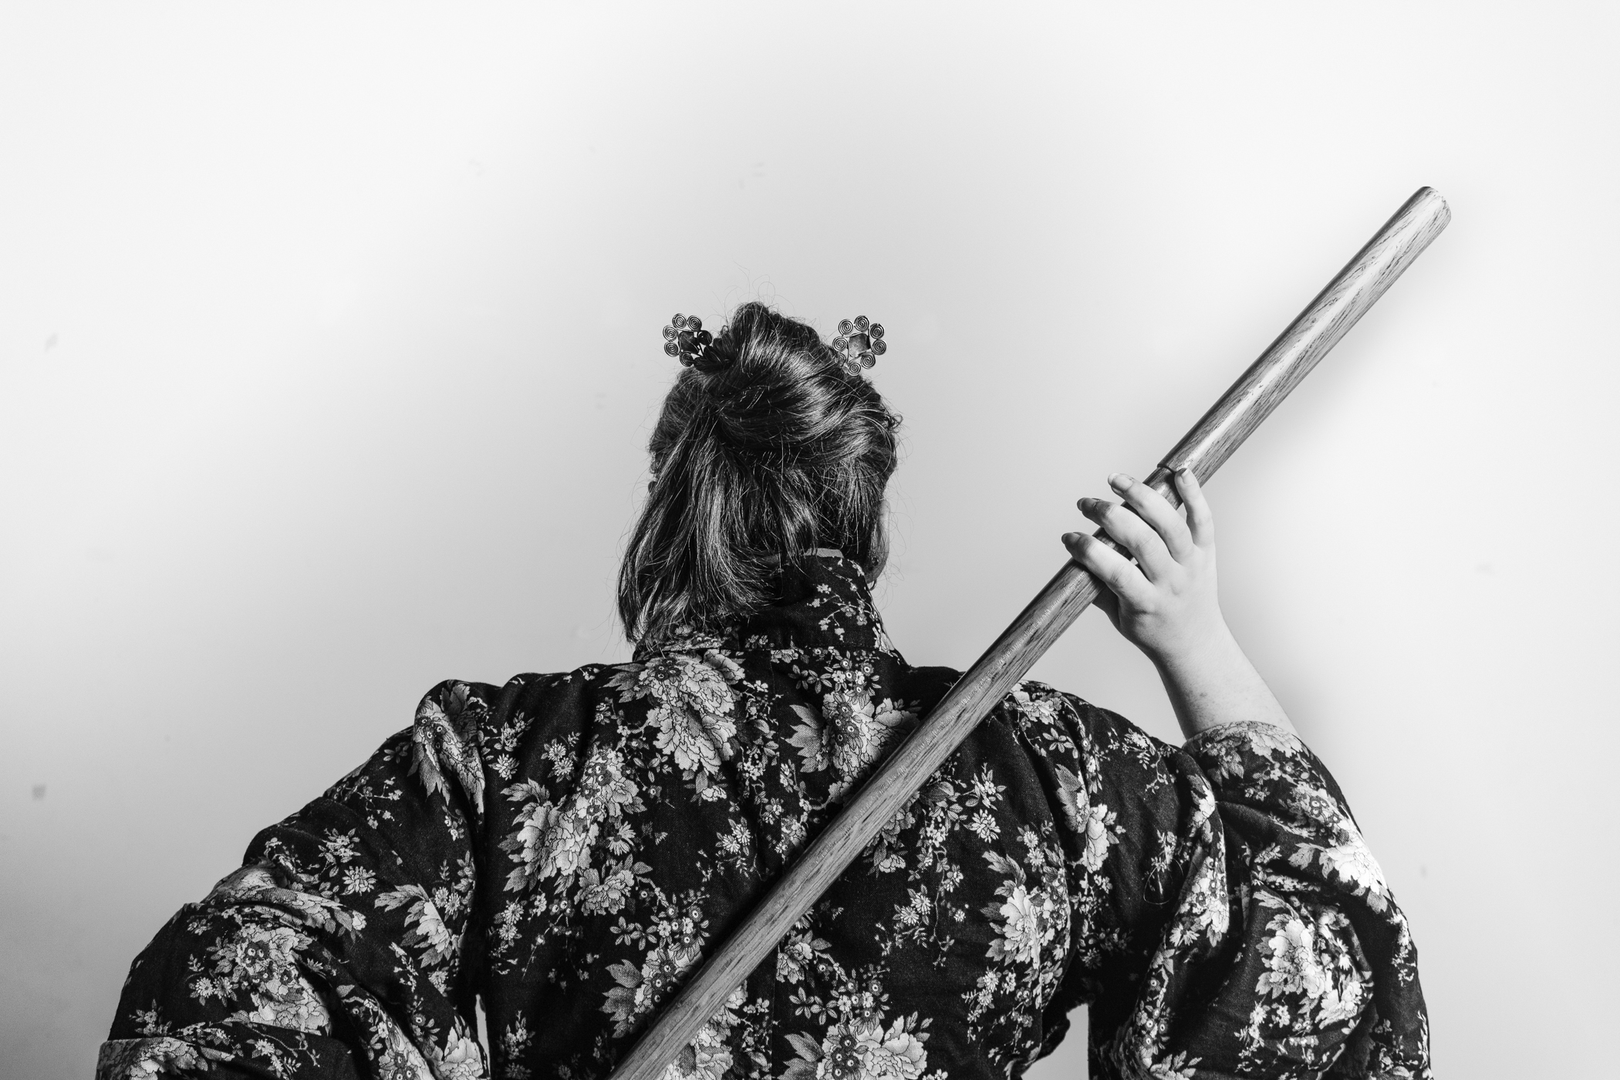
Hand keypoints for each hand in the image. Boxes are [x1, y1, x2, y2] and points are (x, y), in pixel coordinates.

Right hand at [1062, 466, 1227, 667]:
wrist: (1194, 642)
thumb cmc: (1151, 629)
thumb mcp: (1118, 617)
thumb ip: (1098, 586)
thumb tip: (1075, 553)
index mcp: (1147, 602)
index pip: (1116, 571)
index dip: (1089, 551)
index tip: (1069, 537)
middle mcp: (1172, 581)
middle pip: (1142, 540)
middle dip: (1109, 516)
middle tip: (1086, 504)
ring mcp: (1192, 564)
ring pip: (1170, 524)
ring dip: (1141, 496)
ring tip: (1115, 481)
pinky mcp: (1206, 551)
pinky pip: (1203, 518)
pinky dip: (1193, 493)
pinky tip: (1177, 472)